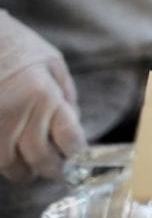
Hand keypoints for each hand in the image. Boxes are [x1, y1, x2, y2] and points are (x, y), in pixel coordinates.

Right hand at [0, 12, 86, 181]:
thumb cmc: (15, 45)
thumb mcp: (52, 62)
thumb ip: (66, 95)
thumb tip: (75, 123)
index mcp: (45, 97)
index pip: (69, 140)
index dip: (76, 155)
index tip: (77, 160)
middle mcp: (19, 114)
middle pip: (42, 160)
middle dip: (52, 170)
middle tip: (55, 170)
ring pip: (10, 166)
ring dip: (23, 172)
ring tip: (29, 168)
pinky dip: (2, 162)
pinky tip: (8, 154)